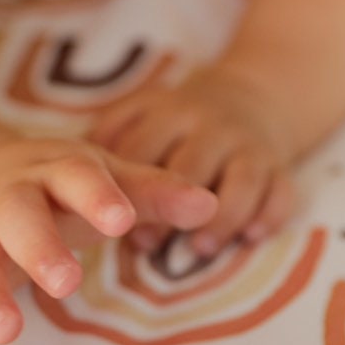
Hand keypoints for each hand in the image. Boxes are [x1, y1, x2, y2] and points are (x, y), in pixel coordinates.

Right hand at [0, 137, 217, 344]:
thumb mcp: (105, 180)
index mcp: (55, 173)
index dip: (97, 196)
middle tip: (65, 282)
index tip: (122, 219)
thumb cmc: (60, 187)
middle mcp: (9, 199)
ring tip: (6, 334)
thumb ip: (154, 193)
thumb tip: (209, 205)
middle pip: (18, 215)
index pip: (77, 176)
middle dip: (39, 247)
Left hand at [89, 69, 296, 256]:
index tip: (111, 223)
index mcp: (170, 112)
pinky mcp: (280, 164)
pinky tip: (251, 238)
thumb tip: (63, 181)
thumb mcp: (143, 115)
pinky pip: (281, 189)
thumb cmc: (181, 123)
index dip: (126, 187)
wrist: (256, 94)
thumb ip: (108, 141)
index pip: (144, 148)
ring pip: (241, 178)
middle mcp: (210, 124)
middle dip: (168, 208)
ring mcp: (249, 144)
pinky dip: (270, 214)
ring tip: (199, 250)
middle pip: (191, 165)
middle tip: (145, 246)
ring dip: (222, 216)